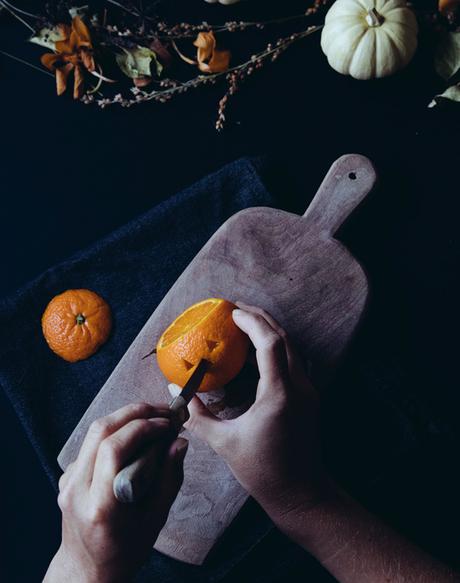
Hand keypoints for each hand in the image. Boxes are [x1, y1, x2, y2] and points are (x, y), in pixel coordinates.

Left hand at [44, 403, 187, 582]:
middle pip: (101, 430)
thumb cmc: (124, 551)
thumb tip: (179, 442)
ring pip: (94, 432)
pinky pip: (92, 444)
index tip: (168, 424)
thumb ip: (169, 477)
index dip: (144, 427)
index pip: (114, 448)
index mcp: (100, 505)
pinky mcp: (67, 476)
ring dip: (125, 418)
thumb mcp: (155, 518)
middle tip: (163, 412)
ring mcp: (68, 481)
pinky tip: (135, 438)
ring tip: (153, 419)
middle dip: (135, 412)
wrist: (87, 571)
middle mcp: (77, 489)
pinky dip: (116, 433)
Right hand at [185, 304, 327, 520]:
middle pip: (284, 338)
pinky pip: (292, 362)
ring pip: (291, 348)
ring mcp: (308, 391)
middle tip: (236, 309)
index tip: (232, 312)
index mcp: (279, 395)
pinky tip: (255, 353)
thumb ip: (197, 415)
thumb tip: (175, 392)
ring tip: (244, 325)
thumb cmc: (263, 471)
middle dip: (261, 318)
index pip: (269, 343)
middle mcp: (299, 387)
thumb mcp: (224, 443)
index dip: (251, 323)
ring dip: (269, 331)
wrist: (301, 494)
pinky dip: (275, 349)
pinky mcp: (308, 397)